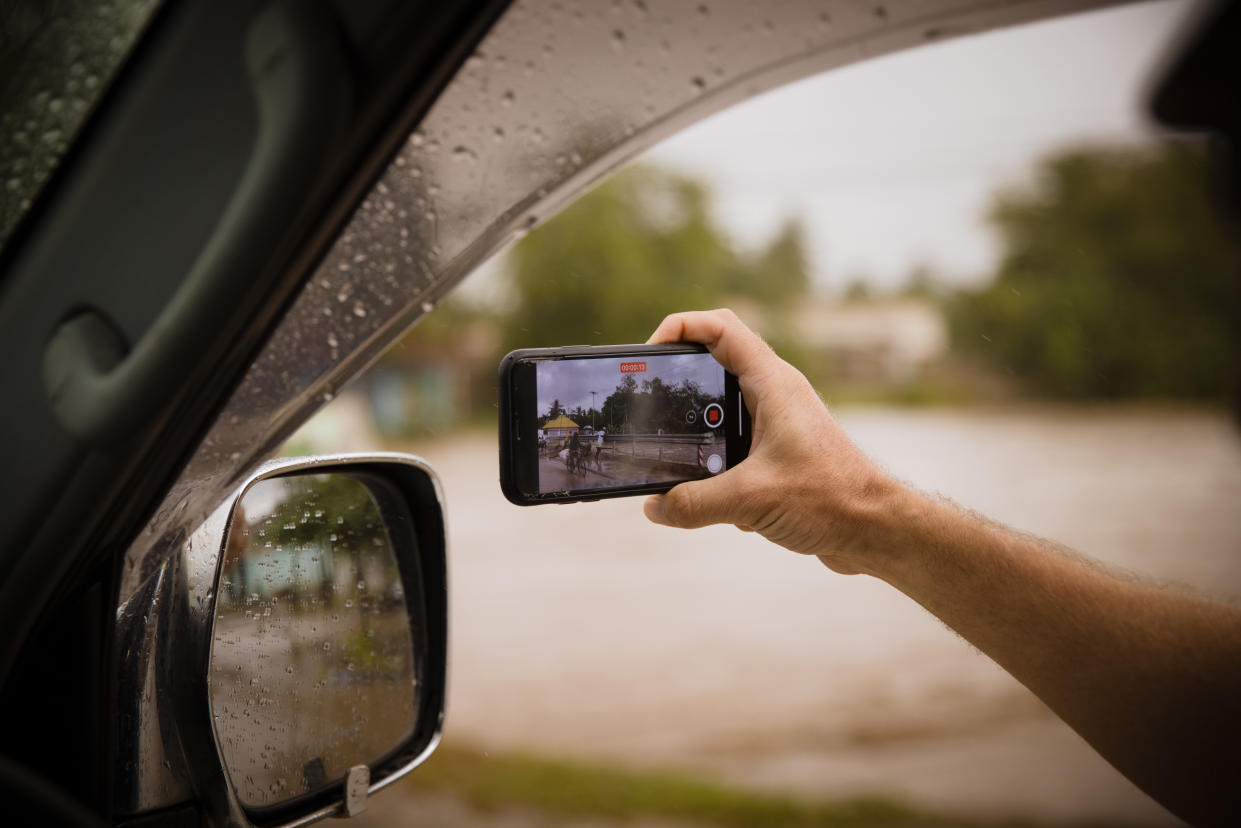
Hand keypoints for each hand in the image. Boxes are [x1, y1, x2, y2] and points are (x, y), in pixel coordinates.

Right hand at [644, 309, 902, 575]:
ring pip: (721, 408)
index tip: (648, 354)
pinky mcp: (777, 453)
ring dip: (696, 430)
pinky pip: (732, 444)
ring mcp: (776, 422)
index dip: (679, 327)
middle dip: (679, 381)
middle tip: (650, 402)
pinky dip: (713, 463)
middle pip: (715, 364)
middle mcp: (774, 394)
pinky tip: (709, 495)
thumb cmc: (832, 498)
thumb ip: (694, 503)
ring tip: (671, 452)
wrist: (875, 529)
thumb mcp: (751, 500)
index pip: (720, 327)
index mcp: (772, 383)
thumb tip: (654, 507)